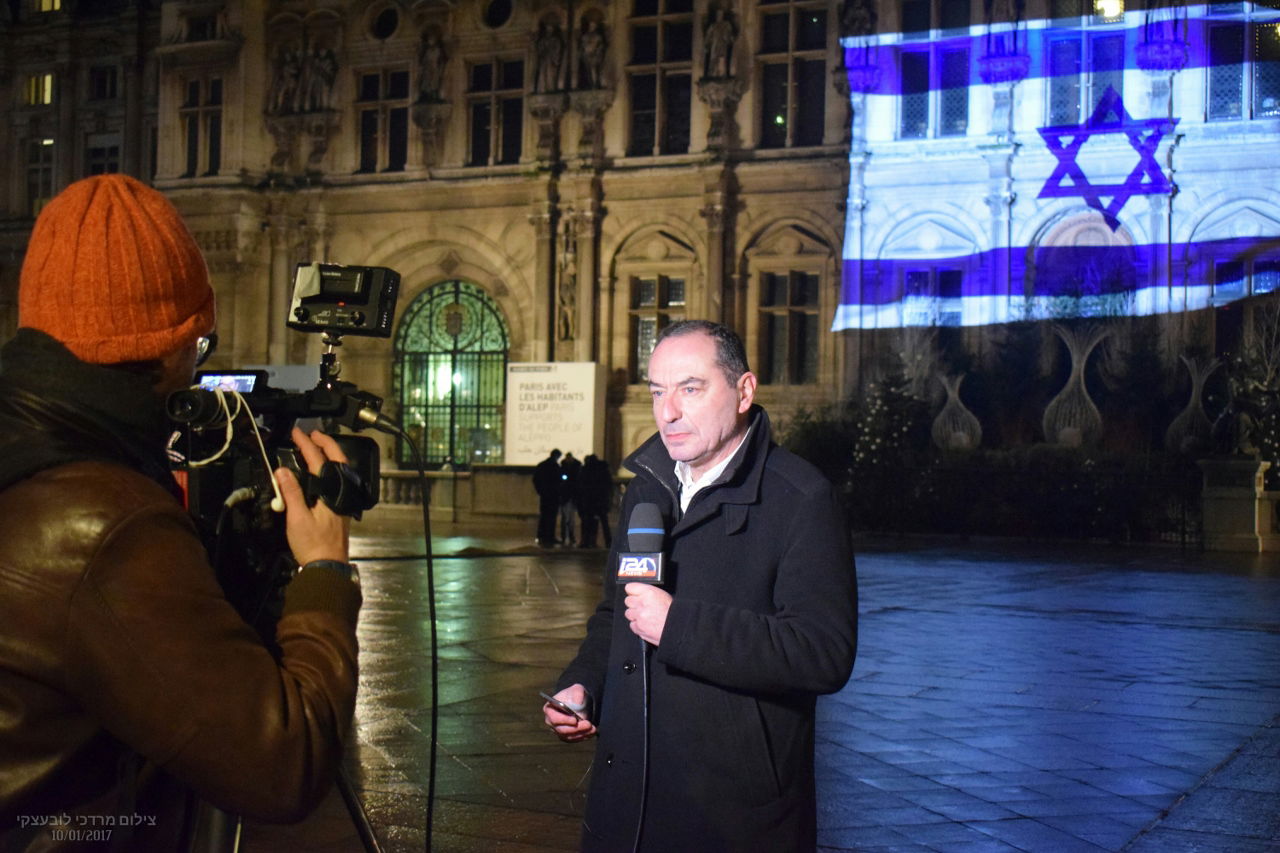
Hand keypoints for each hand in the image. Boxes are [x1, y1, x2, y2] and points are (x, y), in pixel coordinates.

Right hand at [276, 427, 350, 565]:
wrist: (328, 566)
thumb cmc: (312, 544)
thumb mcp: (297, 518)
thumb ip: (291, 493)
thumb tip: (282, 470)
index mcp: (331, 492)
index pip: (319, 462)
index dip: (307, 445)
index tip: (297, 433)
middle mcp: (341, 493)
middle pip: (337, 461)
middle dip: (326, 444)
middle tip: (312, 433)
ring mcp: (343, 501)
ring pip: (340, 470)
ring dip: (329, 455)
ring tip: (317, 446)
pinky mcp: (341, 508)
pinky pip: (338, 481)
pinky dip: (330, 469)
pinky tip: (322, 472)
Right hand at [544, 684, 595, 742]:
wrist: (579, 702)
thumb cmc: (574, 695)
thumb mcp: (576, 689)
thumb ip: (577, 693)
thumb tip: (577, 704)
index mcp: (549, 709)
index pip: (554, 718)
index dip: (564, 720)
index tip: (575, 720)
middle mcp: (551, 722)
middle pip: (561, 730)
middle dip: (576, 729)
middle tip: (588, 724)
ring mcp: (558, 730)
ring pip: (569, 736)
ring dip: (581, 734)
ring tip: (593, 729)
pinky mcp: (567, 736)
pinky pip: (574, 739)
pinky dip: (584, 736)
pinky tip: (592, 732)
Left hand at [624, 583, 671, 645]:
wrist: (677, 627)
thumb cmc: (673, 613)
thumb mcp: (663, 595)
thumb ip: (648, 594)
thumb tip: (639, 594)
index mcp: (649, 593)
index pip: (630, 587)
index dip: (632, 591)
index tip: (634, 594)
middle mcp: (642, 603)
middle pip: (628, 601)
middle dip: (634, 604)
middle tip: (642, 607)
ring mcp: (639, 616)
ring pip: (628, 613)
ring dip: (635, 615)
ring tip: (646, 617)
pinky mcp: (638, 628)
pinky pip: (632, 625)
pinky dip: (637, 625)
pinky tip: (646, 624)